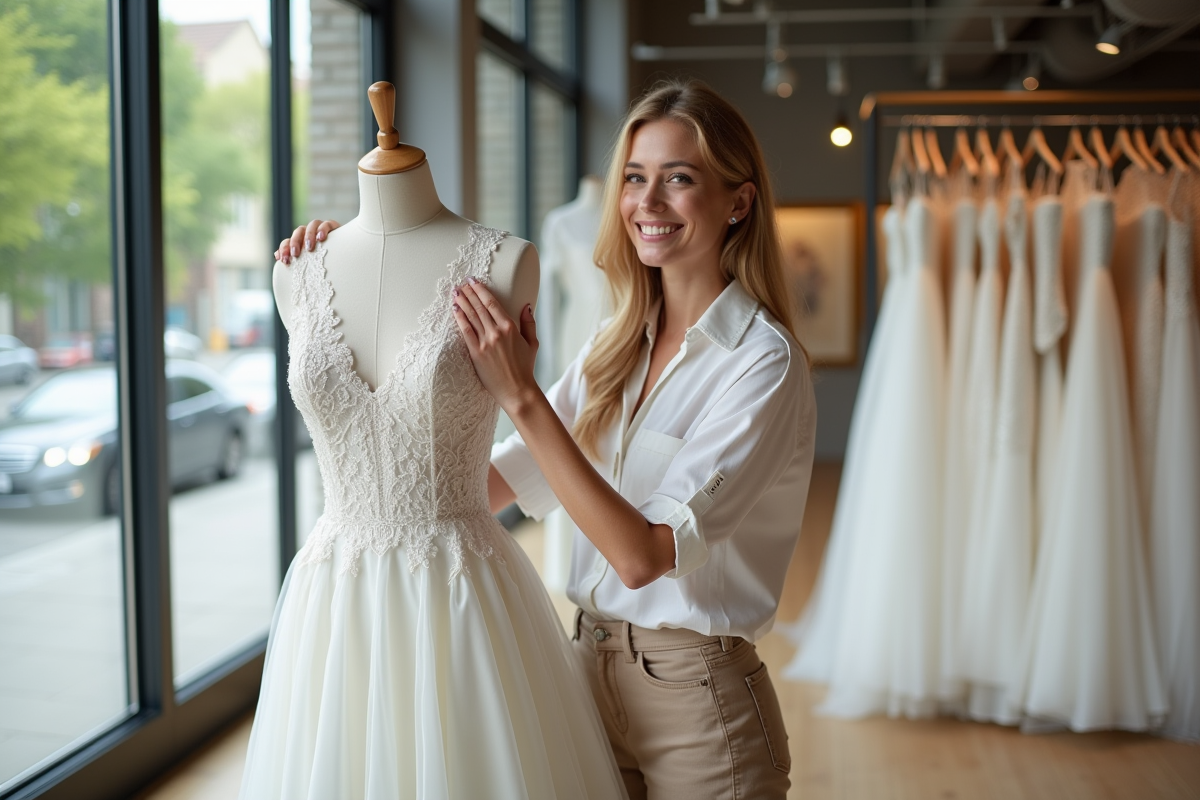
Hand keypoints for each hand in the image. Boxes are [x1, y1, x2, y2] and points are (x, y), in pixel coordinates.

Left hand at [274, 219, 340, 263]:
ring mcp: (321, 228)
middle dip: (295, 242)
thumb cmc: (324, 262)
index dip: (284, 249)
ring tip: (310, 248)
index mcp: (301, 240)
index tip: (284, 260)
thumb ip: (294, 259)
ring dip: (309, 236)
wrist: (344, 258)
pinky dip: (323, 230)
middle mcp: (309, 232)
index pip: (288, 241)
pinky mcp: (333, 227)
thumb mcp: (308, 263)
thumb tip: (276, 256)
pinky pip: (326, 224)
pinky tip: (321, 238)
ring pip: (312, 225)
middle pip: (299, 231)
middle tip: (296, 254)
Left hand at [451, 279, 539, 412]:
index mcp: (510, 327)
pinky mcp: (476, 353)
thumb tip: (526, 306)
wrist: (517, 390)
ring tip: (455, 292)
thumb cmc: (525, 368)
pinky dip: (459, 319)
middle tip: (461, 284)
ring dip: (462, 302)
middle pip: (479, 307)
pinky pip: (465, 332)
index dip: (481, 290)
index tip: (473, 282)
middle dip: (469, 293)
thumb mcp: (533, 343)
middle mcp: (496, 332)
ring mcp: (485, 342)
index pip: (492, 303)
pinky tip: (454, 310)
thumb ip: (529, 323)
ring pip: (471, 317)